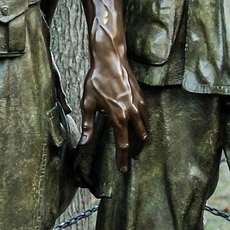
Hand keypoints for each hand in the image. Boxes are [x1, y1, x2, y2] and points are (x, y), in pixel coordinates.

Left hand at [79, 42, 147, 174]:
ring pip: (145, 129)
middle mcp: (132, 112)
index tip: (123, 170)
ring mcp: (139, 104)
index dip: (122, 159)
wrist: (110, 59)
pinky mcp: (142, 98)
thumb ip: (88, 125)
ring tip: (135, 148)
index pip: (122, 144)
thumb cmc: (96, 80)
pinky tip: (139, 129)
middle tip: (129, 161)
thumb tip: (83, 144)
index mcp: (118, 116)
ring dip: (140, 140)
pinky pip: (146, 117)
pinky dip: (144, 127)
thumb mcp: (88, 102)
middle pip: (137, 139)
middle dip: (134, 152)